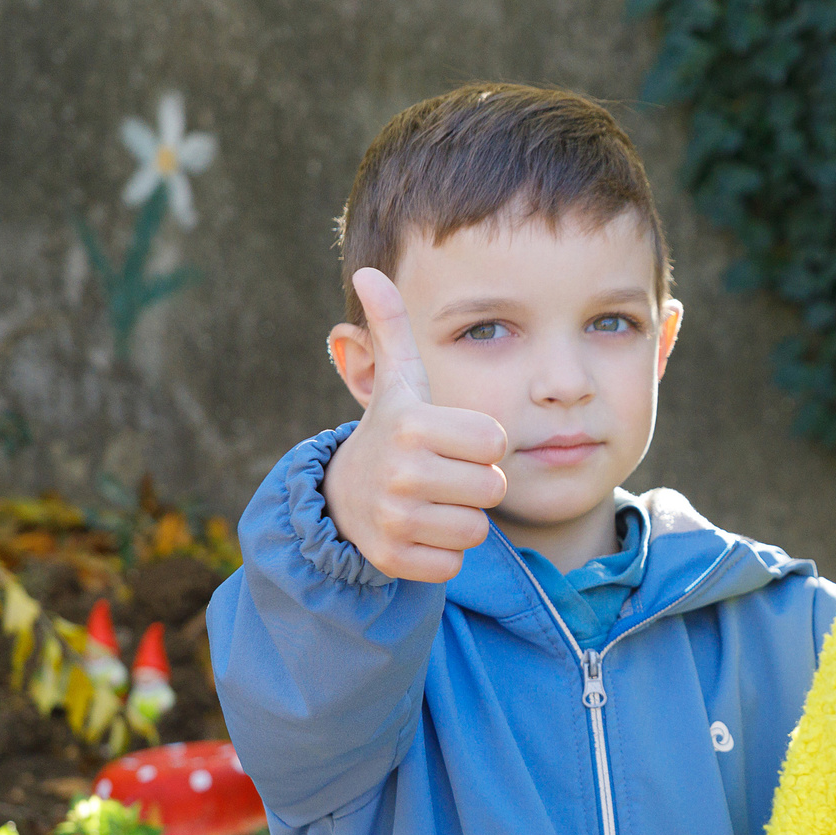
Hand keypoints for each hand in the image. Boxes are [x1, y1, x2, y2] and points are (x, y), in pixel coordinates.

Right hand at [322, 267, 510, 582]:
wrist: (342, 499)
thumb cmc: (391, 433)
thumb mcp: (397, 382)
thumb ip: (393, 328)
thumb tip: (368, 272)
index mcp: (412, 426)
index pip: (494, 442)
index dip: (480, 443)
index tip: (450, 440)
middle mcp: (401, 473)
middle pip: (492, 488)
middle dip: (475, 483)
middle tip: (443, 474)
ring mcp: (395, 520)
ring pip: (476, 528)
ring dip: (461, 518)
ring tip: (431, 501)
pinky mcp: (395, 561)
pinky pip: (454, 563)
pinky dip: (442, 552)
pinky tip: (419, 531)